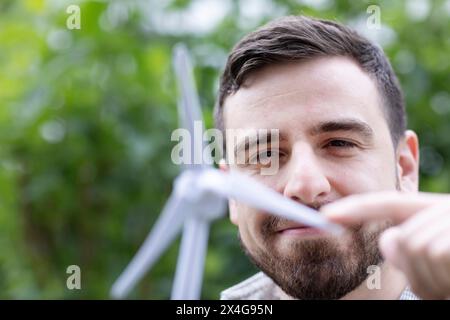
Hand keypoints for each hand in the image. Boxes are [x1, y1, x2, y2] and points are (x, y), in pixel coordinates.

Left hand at [322, 191, 449, 298]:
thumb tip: (386, 238)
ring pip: (415, 249)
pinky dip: (442, 279)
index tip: (326, 215)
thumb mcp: (438, 262)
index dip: (355, 209)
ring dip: (431, 280)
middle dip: (415, 273)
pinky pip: (433, 255)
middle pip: (402, 239)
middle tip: (442, 288)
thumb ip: (409, 247)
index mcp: (436, 212)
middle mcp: (445, 209)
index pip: (389, 204)